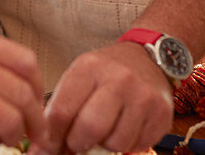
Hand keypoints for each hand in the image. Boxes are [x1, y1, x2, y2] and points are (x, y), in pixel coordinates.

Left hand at [45, 42, 172, 154]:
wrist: (147, 59)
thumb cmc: (106, 72)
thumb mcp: (79, 78)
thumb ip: (60, 110)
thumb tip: (43, 150)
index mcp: (89, 68)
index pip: (62, 112)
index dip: (52, 137)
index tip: (49, 146)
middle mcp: (118, 79)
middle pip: (90, 129)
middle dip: (78, 144)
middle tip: (78, 142)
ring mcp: (143, 96)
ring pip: (115, 143)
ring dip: (105, 144)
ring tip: (105, 130)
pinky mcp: (161, 114)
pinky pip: (137, 146)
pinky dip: (126, 144)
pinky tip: (125, 127)